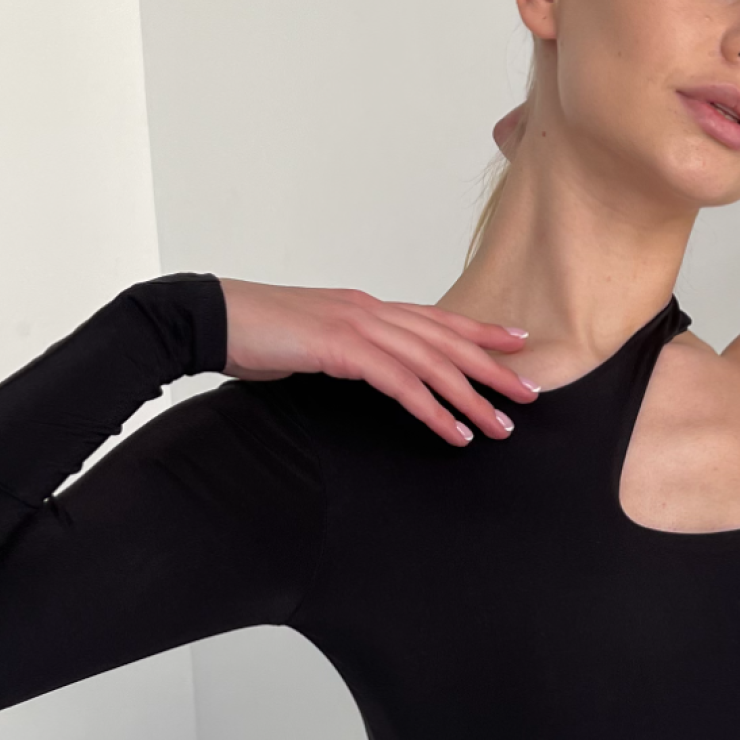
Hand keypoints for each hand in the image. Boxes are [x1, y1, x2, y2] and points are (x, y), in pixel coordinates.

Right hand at [217, 280, 537, 446]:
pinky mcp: (342, 349)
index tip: (517, 342)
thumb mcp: (311, 342)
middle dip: (492, 368)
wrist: (210, 318)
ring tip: (501, 426)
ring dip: (472, 398)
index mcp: (364, 307)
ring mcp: (357, 327)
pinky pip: (402, 384)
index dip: (480, 330)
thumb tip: (366, 370)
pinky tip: (455, 431)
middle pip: (447, 340)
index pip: (435, 319)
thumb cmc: (254, 334)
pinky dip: (433, 410)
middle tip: (530, 394)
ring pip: (433, 364)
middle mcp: (370, 311)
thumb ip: (345, 352)